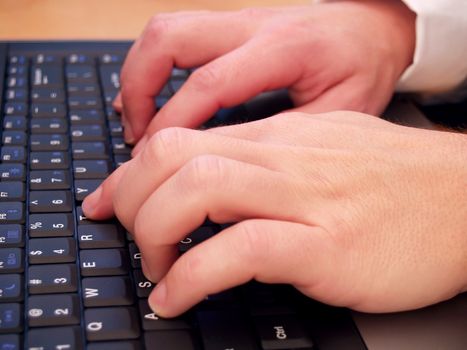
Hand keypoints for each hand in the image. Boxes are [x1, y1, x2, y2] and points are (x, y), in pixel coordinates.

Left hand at [83, 111, 466, 316]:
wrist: (463, 199)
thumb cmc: (391, 180)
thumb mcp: (318, 153)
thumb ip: (261, 162)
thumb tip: (209, 178)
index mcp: (275, 137)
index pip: (178, 139)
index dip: (128, 173)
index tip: (108, 203)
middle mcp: (281, 158)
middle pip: (171, 156)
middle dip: (131, 199)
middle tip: (134, 238)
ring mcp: (304, 198)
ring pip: (197, 190)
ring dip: (154, 233)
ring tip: (158, 270)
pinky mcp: (327, 244)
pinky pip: (240, 249)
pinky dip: (194, 276)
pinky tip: (179, 298)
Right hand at [117, 0, 414, 144]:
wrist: (373, 26)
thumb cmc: (361, 66)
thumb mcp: (339, 112)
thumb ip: (288, 135)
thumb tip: (235, 161)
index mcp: (281, 49)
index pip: (208, 84)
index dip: (172, 124)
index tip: (153, 159)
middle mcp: (250, 27)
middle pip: (168, 39)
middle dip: (138, 90)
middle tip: (137, 139)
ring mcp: (237, 22)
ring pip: (164, 33)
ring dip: (140, 77)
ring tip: (139, 124)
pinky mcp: (231, 27)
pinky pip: (176, 39)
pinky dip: (154, 70)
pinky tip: (152, 101)